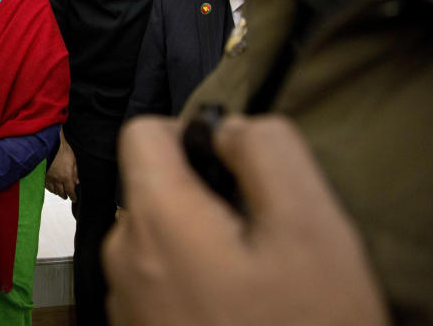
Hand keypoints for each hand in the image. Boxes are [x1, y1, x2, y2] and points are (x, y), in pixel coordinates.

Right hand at [45, 130, 77, 199]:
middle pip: (61, 193)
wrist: (49, 144)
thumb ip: (75, 173)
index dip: (73, 196)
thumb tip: (77, 182)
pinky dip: (50, 188)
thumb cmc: (62, 150)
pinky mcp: (42, 175)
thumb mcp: (73, 161)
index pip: (70, 191)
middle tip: (67, 196)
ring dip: (57, 192)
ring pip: (53, 190)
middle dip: (65, 195)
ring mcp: (49, 178)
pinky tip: (52, 187)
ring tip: (60, 192)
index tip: (74, 199)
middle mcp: (57, 179)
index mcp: (66, 177)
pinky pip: (46, 186)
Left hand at [103, 115, 387, 325]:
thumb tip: (231, 127)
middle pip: (152, 188)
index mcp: (156, 220)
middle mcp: (124, 257)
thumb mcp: (311, 231)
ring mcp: (125, 300)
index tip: (227, 163)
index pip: (140, 132)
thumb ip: (267, 152)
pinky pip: (157, 281)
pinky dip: (190, 282)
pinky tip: (233, 311)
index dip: (187, 132)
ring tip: (251, 285)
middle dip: (201, 198)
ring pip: (158, 237)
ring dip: (199, 245)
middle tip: (257, 238)